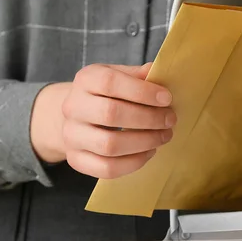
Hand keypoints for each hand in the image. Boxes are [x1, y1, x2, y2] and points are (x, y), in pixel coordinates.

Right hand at [31, 62, 175, 178]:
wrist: (75, 118)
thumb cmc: (104, 95)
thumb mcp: (117, 76)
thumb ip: (137, 75)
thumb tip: (159, 72)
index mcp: (85, 80)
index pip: (110, 82)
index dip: (142, 91)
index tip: (166, 99)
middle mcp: (73, 107)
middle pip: (110, 114)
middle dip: (147, 119)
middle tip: (169, 120)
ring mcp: (72, 136)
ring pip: (109, 145)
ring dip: (144, 142)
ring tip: (163, 136)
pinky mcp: (76, 160)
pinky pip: (107, 169)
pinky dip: (134, 163)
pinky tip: (148, 152)